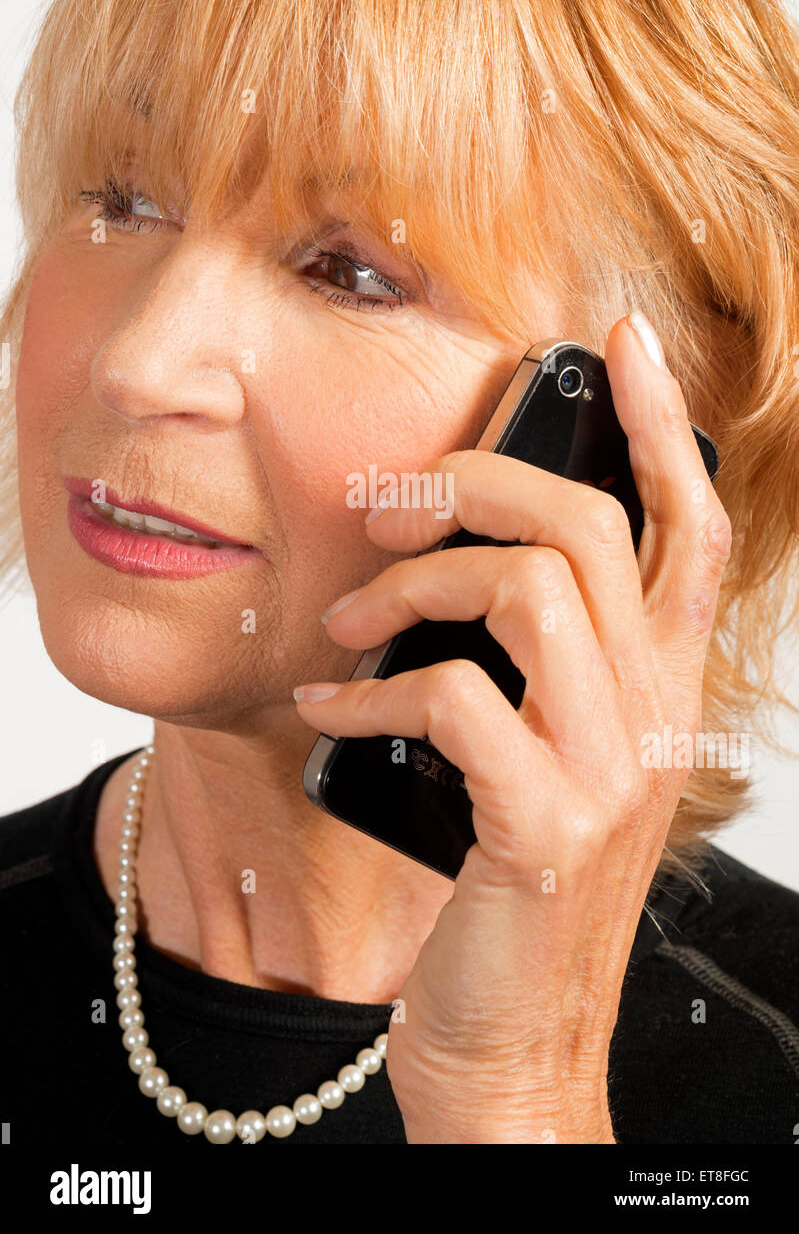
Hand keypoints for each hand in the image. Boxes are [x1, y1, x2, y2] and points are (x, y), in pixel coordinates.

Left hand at [293, 313, 731, 1143]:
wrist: (514, 1039)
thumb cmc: (516, 883)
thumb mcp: (550, 754)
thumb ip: (540, 664)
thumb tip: (460, 564)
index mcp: (659, 689)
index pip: (693, 529)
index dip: (662, 426)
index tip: (622, 343)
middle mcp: (653, 717)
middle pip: (596, 531)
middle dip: (479, 486)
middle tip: (395, 507)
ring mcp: (607, 772)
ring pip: (533, 592)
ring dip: (418, 586)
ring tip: (354, 620)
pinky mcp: (541, 825)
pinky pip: (455, 699)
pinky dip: (371, 692)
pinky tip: (331, 713)